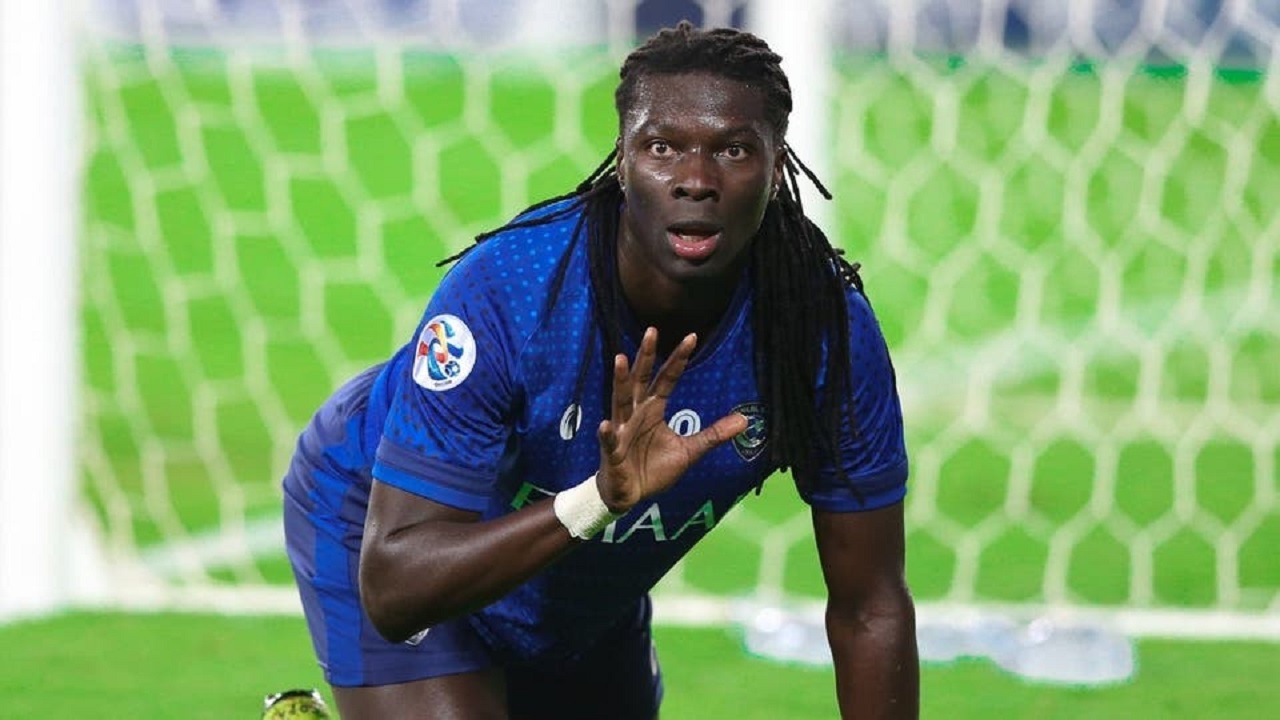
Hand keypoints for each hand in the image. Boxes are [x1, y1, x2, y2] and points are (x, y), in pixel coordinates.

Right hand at [595, 328, 748, 513]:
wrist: (629, 494)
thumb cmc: (654, 468)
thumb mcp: (690, 451)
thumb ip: (713, 434)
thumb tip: (745, 420)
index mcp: (653, 408)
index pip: (667, 378)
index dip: (678, 359)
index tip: (692, 337)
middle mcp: (636, 412)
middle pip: (641, 379)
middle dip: (646, 356)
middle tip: (652, 331)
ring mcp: (622, 430)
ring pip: (620, 400)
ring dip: (620, 381)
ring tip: (620, 359)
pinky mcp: (612, 452)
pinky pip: (610, 440)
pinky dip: (608, 433)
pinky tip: (606, 424)